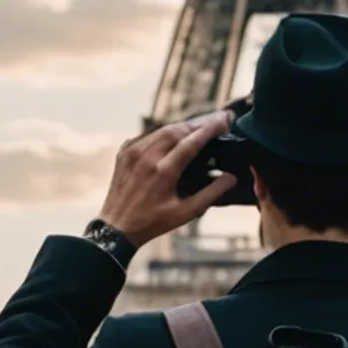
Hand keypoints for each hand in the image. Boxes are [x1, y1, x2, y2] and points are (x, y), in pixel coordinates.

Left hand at [95, 113, 234, 246]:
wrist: (116, 227)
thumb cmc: (152, 222)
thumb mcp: (186, 213)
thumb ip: (211, 194)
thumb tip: (231, 177)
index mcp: (163, 171)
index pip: (191, 142)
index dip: (210, 128)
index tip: (225, 119)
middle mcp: (146, 157)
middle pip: (177, 130)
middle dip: (199, 123)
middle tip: (216, 119)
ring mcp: (132, 152)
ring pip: (162, 129)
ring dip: (183, 126)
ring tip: (200, 126)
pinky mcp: (124, 152)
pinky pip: (148, 135)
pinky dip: (164, 133)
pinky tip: (175, 136)